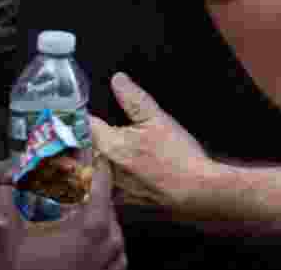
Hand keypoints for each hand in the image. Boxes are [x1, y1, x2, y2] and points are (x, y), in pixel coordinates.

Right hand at [0, 158, 125, 269]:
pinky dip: (96, 238)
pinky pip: (111, 246)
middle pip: (104, 198)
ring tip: (65, 214)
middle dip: (84, 189)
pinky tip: (73, 241)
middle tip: (63, 184)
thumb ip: (3, 200)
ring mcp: (117, 259)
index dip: (88, 159)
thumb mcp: (7, 238)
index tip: (77, 151)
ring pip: (108, 221)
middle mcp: (112, 238)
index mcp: (93, 224)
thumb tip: (1, 177)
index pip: (102, 175)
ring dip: (90, 213)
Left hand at [90, 73, 212, 210]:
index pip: (84, 124)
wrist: (196, 188)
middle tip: (104, 128)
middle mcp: (104, 167)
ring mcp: (112, 186)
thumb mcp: (157, 118)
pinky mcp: (122, 199)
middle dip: (90, 135)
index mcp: (109, 144)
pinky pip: (106, 186)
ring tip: (115, 150)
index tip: (89, 110)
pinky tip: (125, 170)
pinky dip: (108, 177)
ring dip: (96, 157)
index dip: (85, 113)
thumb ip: (133, 98)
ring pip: (94, 166)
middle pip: (86, 147)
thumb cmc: (178, 155)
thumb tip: (117, 80)